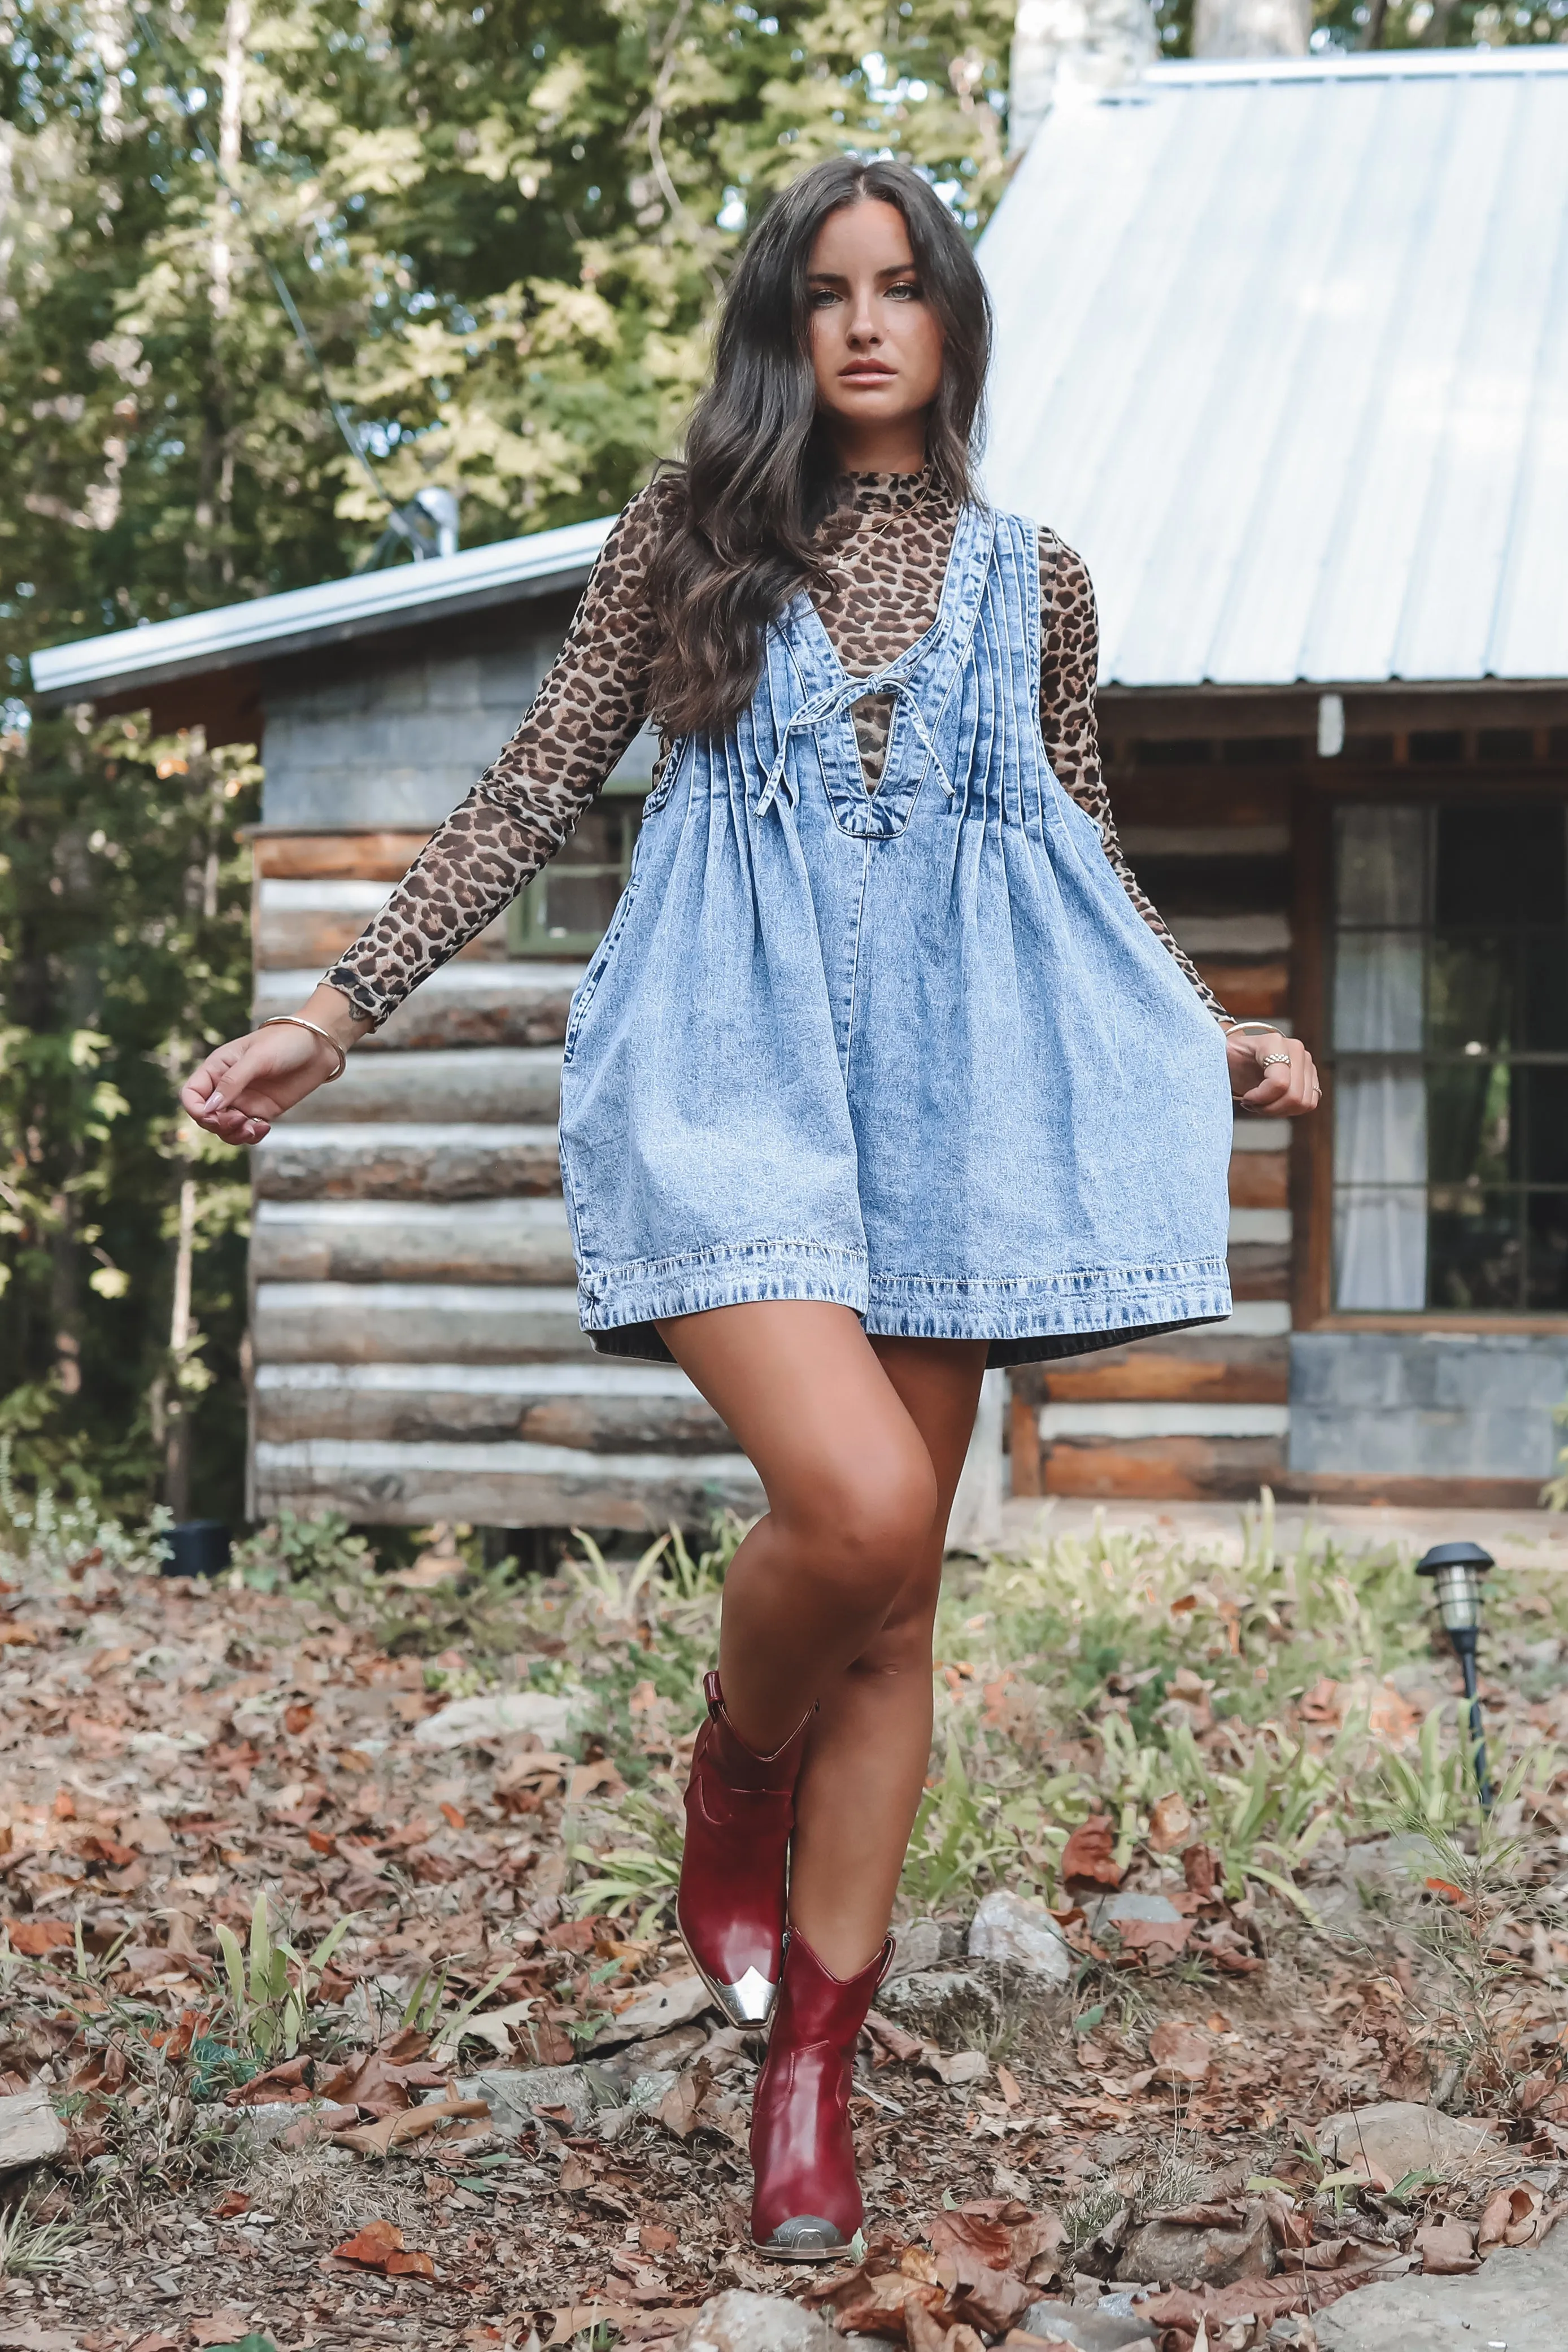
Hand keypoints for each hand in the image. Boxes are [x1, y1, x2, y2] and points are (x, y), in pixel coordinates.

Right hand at [180, 1020, 341, 1146]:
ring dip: (234, 1135)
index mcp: (217, 1068)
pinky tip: (264, 1127)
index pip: (191, 1094)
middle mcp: (226, 1087)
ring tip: (253, 1128)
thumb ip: (233, 1082)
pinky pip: (247, 1131)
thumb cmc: (285, 1042)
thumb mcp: (256, 1058)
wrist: (318, 1046)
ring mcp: (244, 1101)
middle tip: (240, 1120)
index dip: (195, 1109)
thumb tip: (210, 1108)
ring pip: (225, 1129)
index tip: (212, 1115)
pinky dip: (251, 1136)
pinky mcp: (262, 1111)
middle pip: (206, 1117)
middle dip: (218, 1124)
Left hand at [1224, 1026, 1319, 1117]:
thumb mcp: (1221, 1058)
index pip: (1279, 1083)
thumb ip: (1219, 1059)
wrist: (1240, 1056)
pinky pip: (1309, 1103)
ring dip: (1279, 1110)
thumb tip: (1214, 1064)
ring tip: (1261, 1103)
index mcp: (1273, 1042)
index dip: (1261, 1098)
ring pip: (1304, 1102)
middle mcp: (1295, 1049)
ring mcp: (1306, 1062)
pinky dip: (1290, 1110)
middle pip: (1294, 1096)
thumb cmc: (1229, 1058)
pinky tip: (1272, 1103)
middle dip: (1269, 1107)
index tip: (1245, 1098)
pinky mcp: (1311, 1076)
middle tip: (1252, 1103)